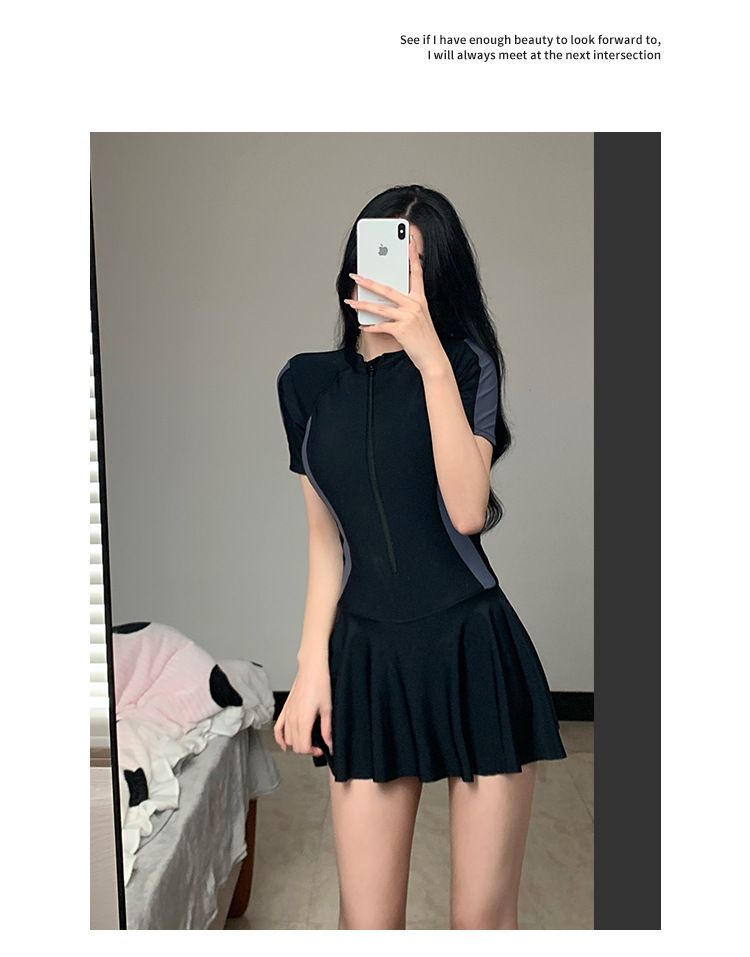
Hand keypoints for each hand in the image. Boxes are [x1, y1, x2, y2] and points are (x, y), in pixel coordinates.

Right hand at [273, 660, 332, 757]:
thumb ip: (327, 730)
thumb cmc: (321, 684)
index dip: (313, 752)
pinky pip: (278, 729)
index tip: (322, 749)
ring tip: (308, 740)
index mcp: (303, 721)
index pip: (304, 747)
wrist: (312, 668)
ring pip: (288, 739)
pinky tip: (285, 744)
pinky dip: (280, 738)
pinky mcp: (285, 709)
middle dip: (307, 749)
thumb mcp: (328, 709)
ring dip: (297, 743)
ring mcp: (287, 714)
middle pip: (296, 745)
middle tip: (318, 745)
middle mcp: (293, 719)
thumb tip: (330, 745)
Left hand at [344, 234, 448, 375]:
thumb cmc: (424, 338)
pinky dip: (370, 327)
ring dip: (362, 305)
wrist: (433, 357)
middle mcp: (415, 305)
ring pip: (380, 308)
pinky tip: (363, 326)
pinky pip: (381, 326)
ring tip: (350, 302)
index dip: (412, 256)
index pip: (417, 273)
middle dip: (368, 282)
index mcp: (421, 299)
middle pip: (388, 289)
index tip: (407, 241)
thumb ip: (406, 305)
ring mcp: (408, 317)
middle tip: (355, 276)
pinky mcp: (401, 330)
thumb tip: (385, 298)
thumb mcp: (420, 317)